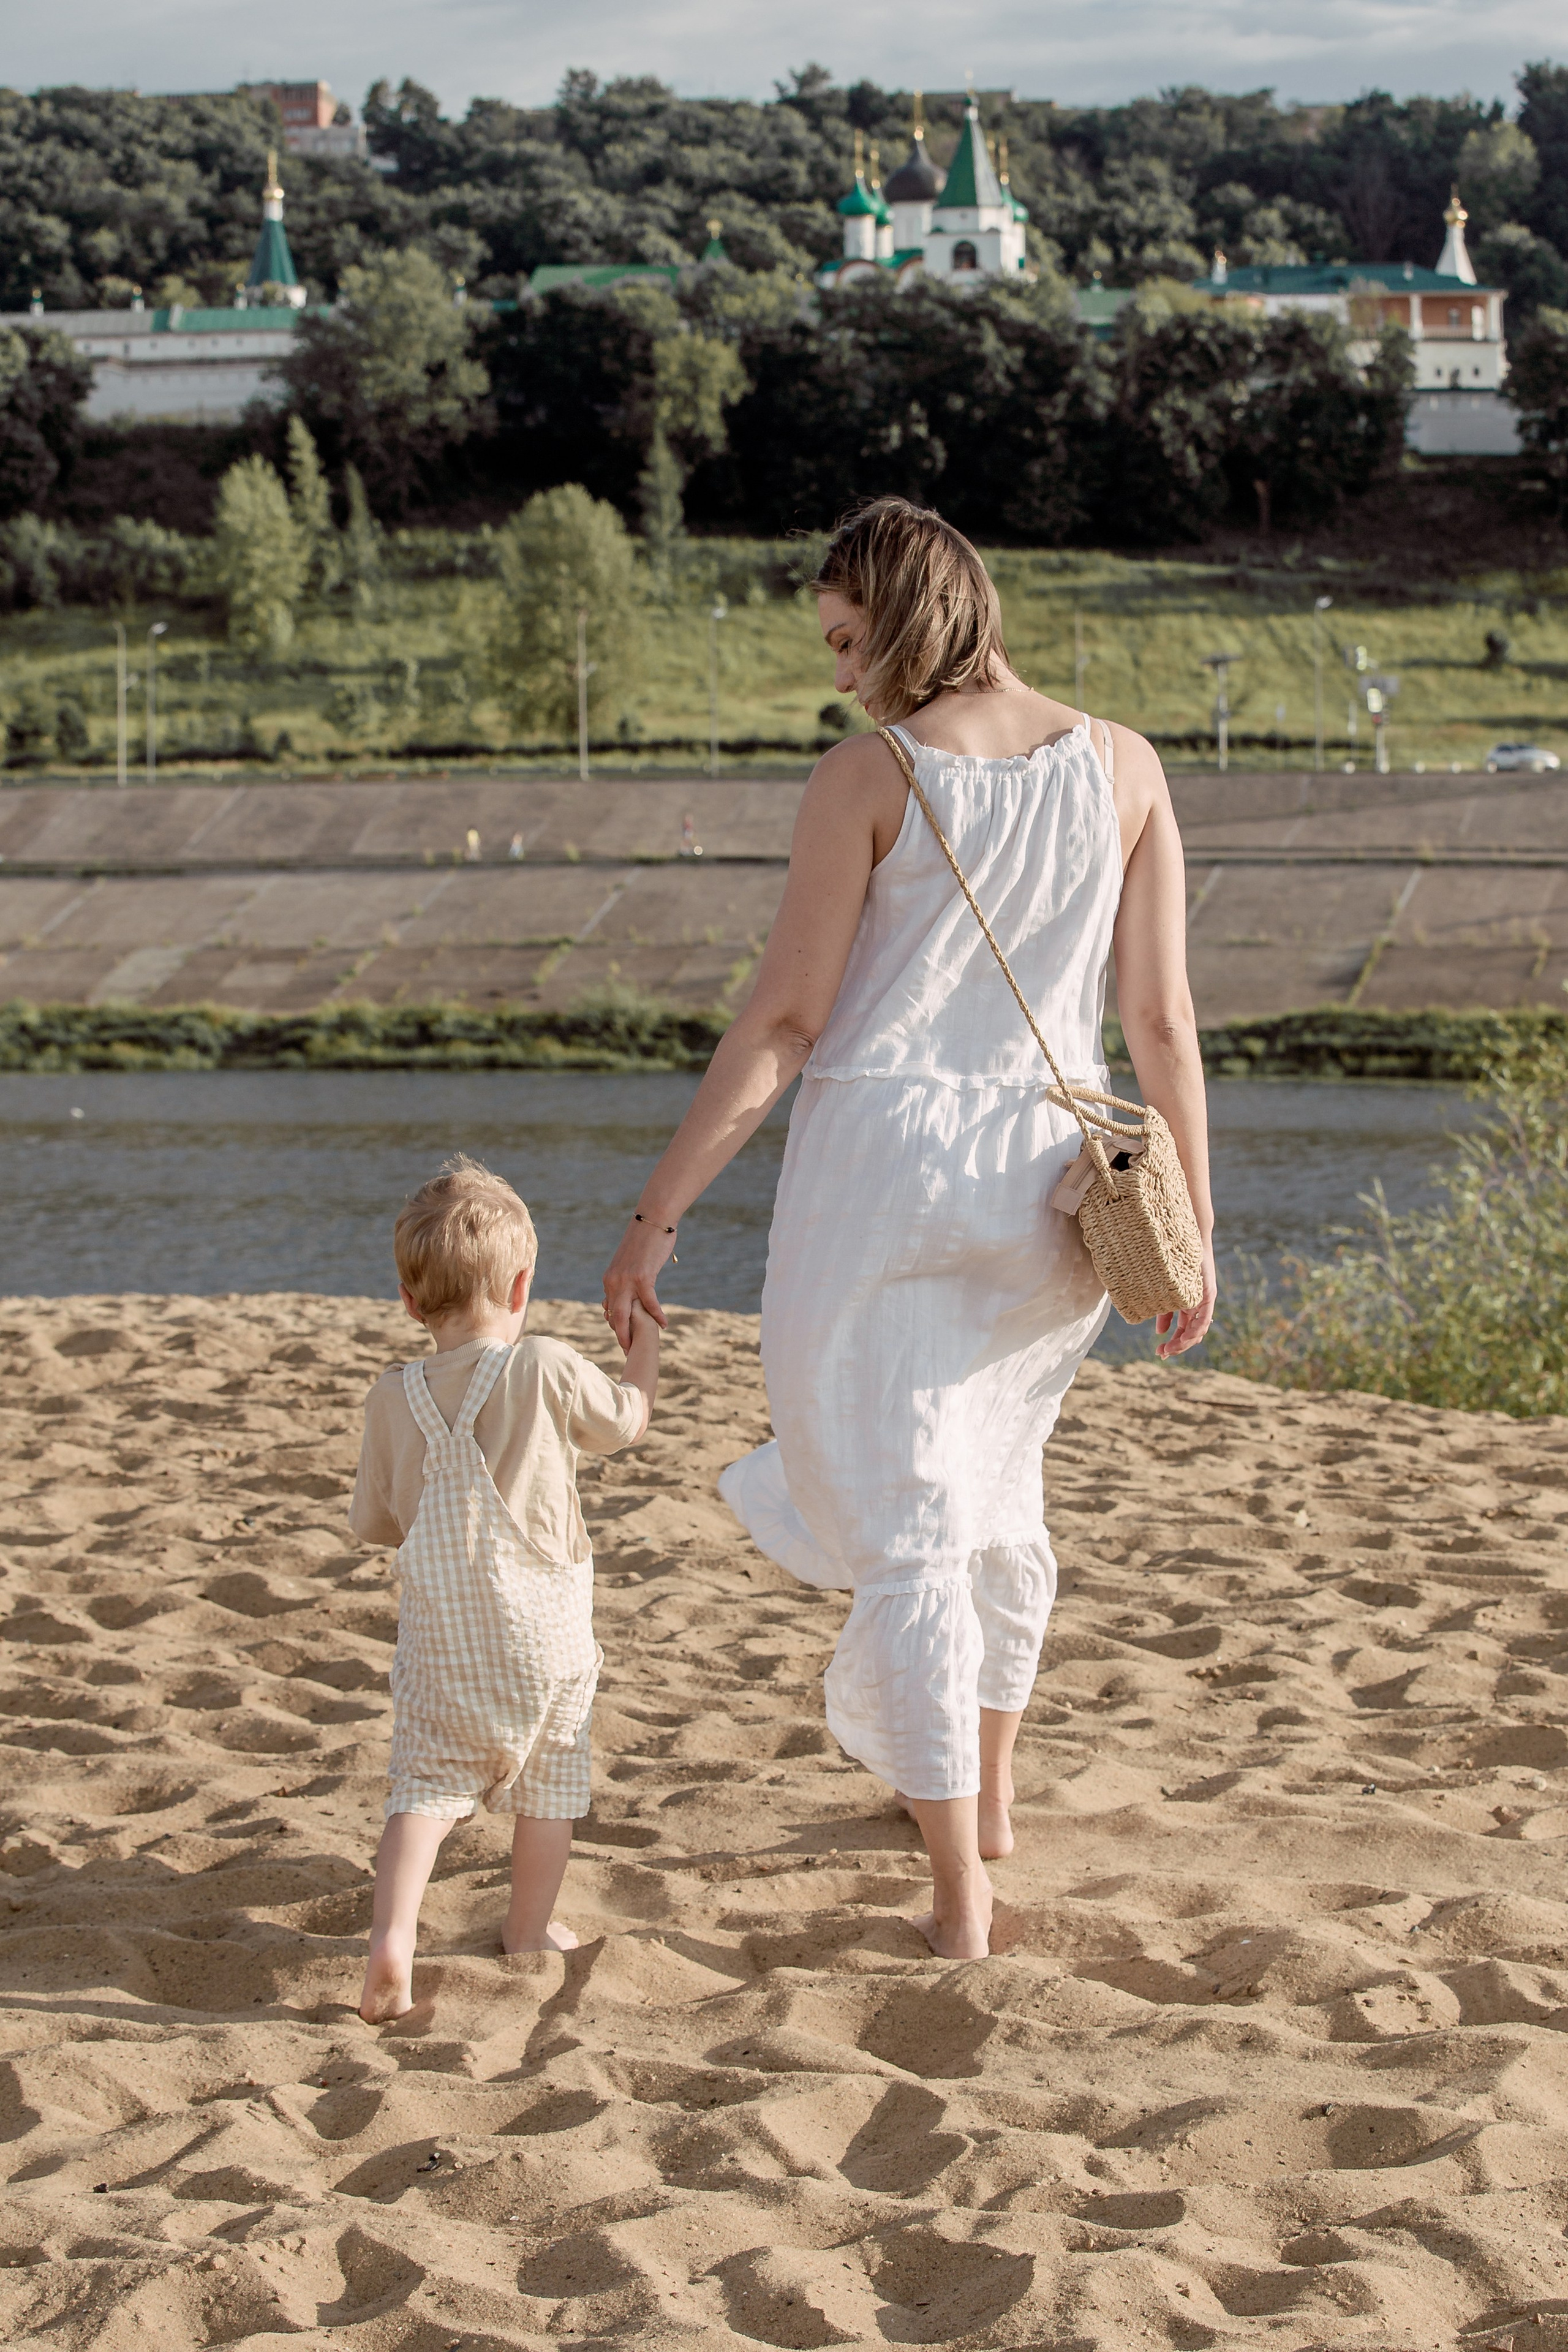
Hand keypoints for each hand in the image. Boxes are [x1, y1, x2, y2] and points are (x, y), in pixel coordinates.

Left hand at [602, 1216, 673, 1348]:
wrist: (651, 1220)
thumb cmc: (644, 1241)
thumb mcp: (630, 1263)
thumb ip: (627, 1279)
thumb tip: (630, 1291)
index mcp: (610, 1279)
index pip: (609, 1308)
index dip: (615, 1325)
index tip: (621, 1339)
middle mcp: (614, 1281)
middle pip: (614, 1317)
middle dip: (619, 1336)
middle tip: (626, 1352)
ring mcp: (627, 1280)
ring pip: (626, 1314)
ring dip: (632, 1333)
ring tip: (638, 1348)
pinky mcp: (643, 1277)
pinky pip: (649, 1303)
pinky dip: (656, 1315)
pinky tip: (664, 1325)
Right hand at [1154, 1242, 1216, 1359]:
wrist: (1186, 1239)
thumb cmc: (1174, 1262)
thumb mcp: (1167, 1293)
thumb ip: (1165, 1312)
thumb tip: (1159, 1332)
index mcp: (1188, 1306)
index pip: (1183, 1331)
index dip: (1173, 1344)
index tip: (1160, 1352)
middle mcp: (1198, 1307)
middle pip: (1191, 1334)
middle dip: (1177, 1347)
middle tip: (1163, 1354)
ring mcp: (1204, 1301)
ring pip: (1199, 1330)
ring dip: (1185, 1342)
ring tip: (1172, 1348)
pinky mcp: (1208, 1294)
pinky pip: (1204, 1317)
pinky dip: (1195, 1329)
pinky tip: (1185, 1337)